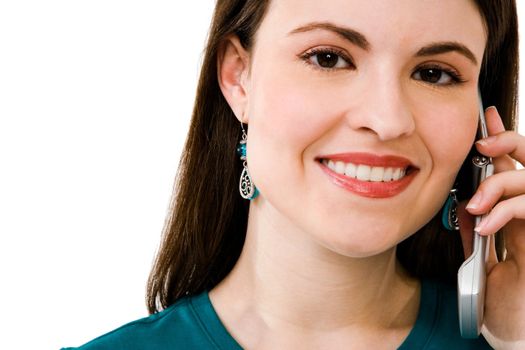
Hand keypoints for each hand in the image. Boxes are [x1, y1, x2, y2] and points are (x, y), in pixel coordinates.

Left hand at [462, 107, 524, 348]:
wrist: (515, 328)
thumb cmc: (504, 296)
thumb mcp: (484, 254)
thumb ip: (478, 228)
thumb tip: (464, 204)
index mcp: (520, 212)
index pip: (515, 164)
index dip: (503, 138)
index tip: (487, 117)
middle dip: (510, 142)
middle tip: (484, 146)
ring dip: (501, 184)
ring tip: (476, 204)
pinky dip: (507, 210)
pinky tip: (487, 223)